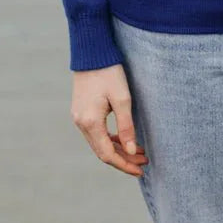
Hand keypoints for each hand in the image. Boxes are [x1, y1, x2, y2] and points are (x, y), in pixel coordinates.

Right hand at [70, 63, 149, 177]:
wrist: (91, 52)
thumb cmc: (109, 72)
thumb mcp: (122, 98)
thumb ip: (126, 126)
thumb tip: (131, 151)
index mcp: (90, 122)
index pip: (107, 154)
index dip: (124, 165)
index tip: (140, 169)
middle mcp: (81, 123)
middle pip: (102, 151)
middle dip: (124, 159)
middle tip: (143, 161)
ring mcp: (78, 117)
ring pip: (99, 143)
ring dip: (118, 149)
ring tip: (138, 151)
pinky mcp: (81, 111)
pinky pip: (95, 133)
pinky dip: (110, 139)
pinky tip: (123, 138)